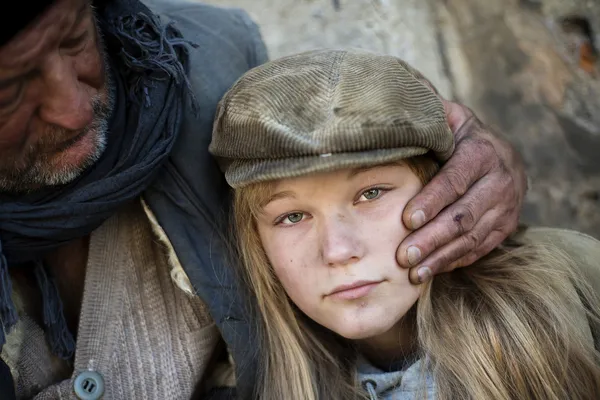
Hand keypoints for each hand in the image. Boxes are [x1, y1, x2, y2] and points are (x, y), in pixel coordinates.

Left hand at [397, 99, 526, 283]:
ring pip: (472, 238)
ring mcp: (506, 208)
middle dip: (432, 238)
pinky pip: (480, 249)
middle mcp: (500, 181)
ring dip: (441, 256)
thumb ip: (430, 113)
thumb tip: (400, 96)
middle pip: (463, 216)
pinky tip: (431, 271)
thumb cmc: (464, 137)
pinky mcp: (506, 227)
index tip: (408, 219)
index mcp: (482, 153)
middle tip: (403, 255)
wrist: (505, 157)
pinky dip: (455, 261)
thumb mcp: (452, 119)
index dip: (432, 201)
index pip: (455, 180)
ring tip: (413, 272)